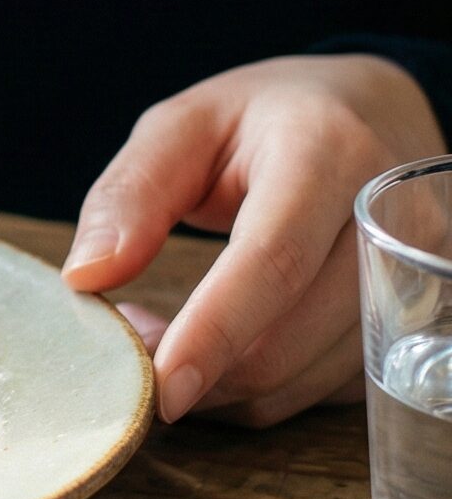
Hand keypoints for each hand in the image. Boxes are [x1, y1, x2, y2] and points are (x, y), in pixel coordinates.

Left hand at [63, 55, 443, 426]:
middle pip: (296, 335)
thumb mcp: (184, 125)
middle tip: (128, 350)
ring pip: (312, 377)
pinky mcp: (411, 325)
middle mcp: (390, 222)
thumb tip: (85, 277)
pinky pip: (328, 388)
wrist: (378, 110)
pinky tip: (218, 351)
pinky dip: (261, 387)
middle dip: (203, 368)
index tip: (160, 386)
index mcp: (328, 154)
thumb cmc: (267, 118)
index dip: (215, 330)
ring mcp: (413, 280)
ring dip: (224, 384)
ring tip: (162, 338)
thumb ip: (131, 193)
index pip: (274, 261)